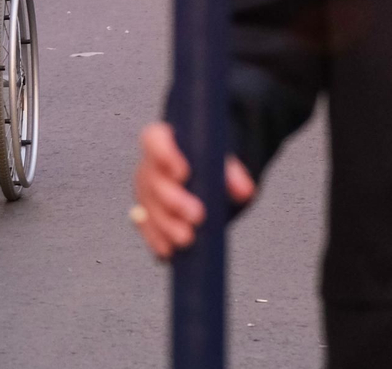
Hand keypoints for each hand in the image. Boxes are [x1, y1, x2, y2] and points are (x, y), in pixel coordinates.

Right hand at [132, 123, 254, 259]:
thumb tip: (245, 191)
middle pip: (154, 181)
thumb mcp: (223, 160)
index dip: (164, 154)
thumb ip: (233, 173)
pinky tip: (169, 251)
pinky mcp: (147, 214)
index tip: (184, 172)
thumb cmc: (210, 161)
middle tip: (197, 215)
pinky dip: (158, 239)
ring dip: (166, 225)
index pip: (154, 140)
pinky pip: (148, 228)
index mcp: (164, 141)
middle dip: (174, 200)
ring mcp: (146, 192)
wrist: (204, 175)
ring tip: (187, 238)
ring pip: (150, 208)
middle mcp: (149, 166)